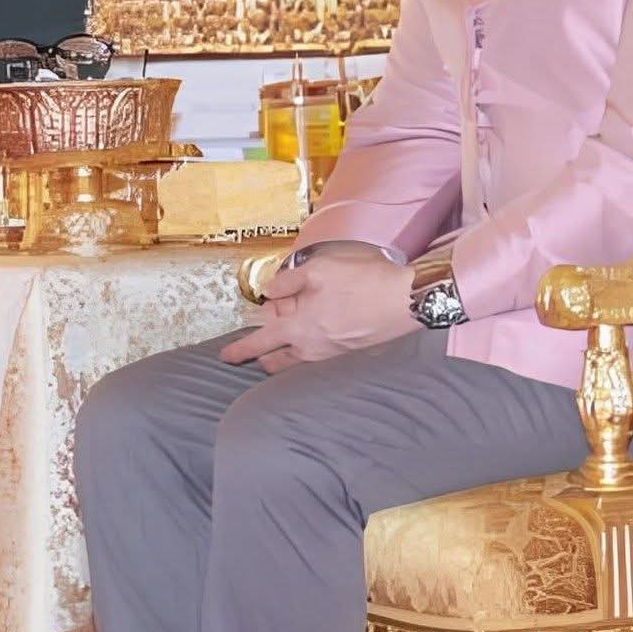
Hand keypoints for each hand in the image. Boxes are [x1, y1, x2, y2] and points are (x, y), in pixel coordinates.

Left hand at [221, 245, 416, 372]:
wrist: (406, 300)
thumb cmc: (363, 281)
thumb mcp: (320, 269)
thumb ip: (288, 281)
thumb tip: (270, 291)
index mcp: (299, 329)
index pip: (260, 344)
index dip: (239, 350)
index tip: (226, 357)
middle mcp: (312, 349)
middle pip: (277, 362)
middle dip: (263, 357)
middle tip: (260, 346)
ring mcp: (333, 356)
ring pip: (299, 363)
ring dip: (288, 355)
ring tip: (290, 339)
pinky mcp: (350, 355)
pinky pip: (319, 359)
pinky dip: (310, 351)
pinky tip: (318, 335)